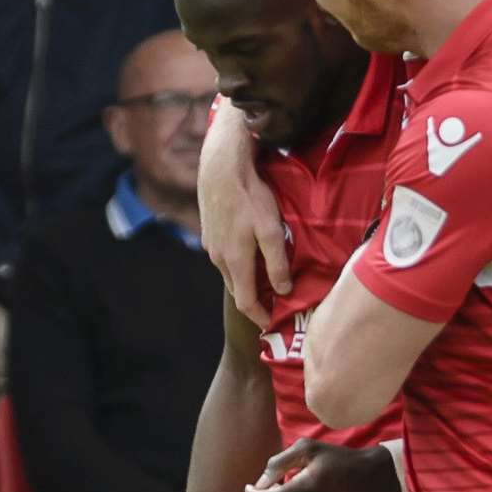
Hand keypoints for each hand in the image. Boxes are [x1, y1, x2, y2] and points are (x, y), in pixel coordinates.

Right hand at [198, 103, 287, 326]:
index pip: (245, 302)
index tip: (272, 324)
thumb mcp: (271, 230)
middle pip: (237, 289)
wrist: (221, 167)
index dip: (259, 316)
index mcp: (235, 262)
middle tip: (274, 302)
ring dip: (246, 279)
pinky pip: (224, 255)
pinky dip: (238, 262)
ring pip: (230, 271)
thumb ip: (277, 263)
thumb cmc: (250, 196)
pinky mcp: (208, 231)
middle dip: (254, 300)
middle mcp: (218, 258)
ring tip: (266, 277)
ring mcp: (210, 245)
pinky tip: (250, 250)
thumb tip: (283, 290)